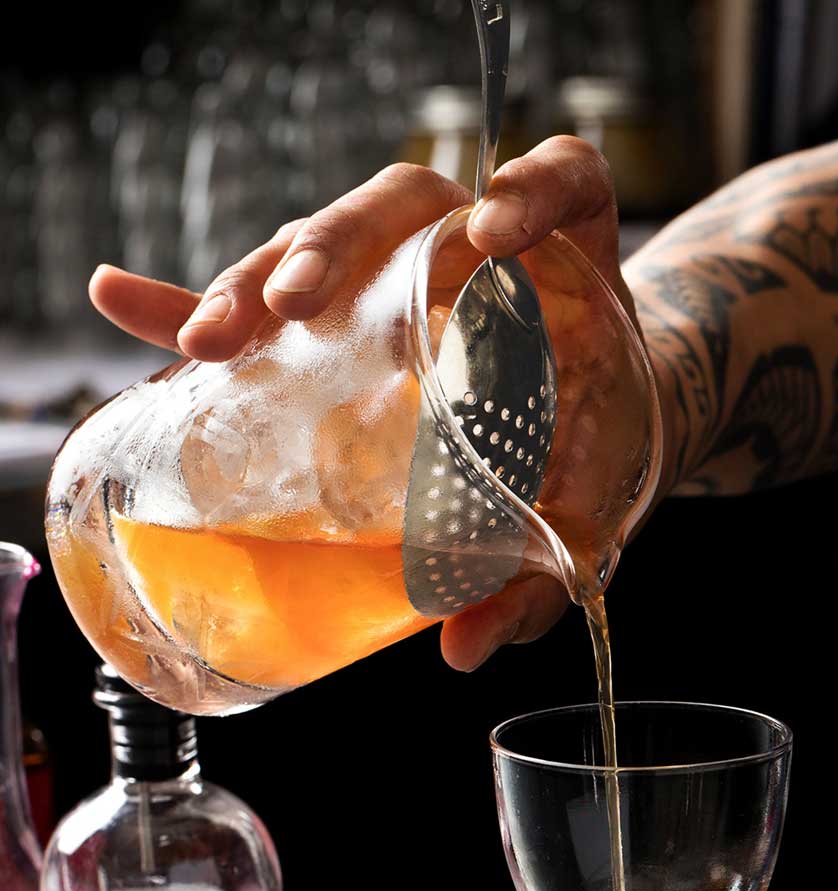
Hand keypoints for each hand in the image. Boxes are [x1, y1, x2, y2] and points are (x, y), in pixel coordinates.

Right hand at [89, 137, 627, 670]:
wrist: (583, 455)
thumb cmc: (590, 469)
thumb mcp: (576, 520)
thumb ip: (539, 579)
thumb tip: (465, 647)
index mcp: (570, 276)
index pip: (565, 181)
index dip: (534, 183)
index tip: (493, 233)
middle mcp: (480, 257)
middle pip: (404, 204)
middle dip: (338, 243)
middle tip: (297, 306)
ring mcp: (405, 280)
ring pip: (328, 242)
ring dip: (262, 275)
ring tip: (215, 334)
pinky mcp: (348, 322)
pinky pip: (271, 302)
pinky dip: (198, 300)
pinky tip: (130, 306)